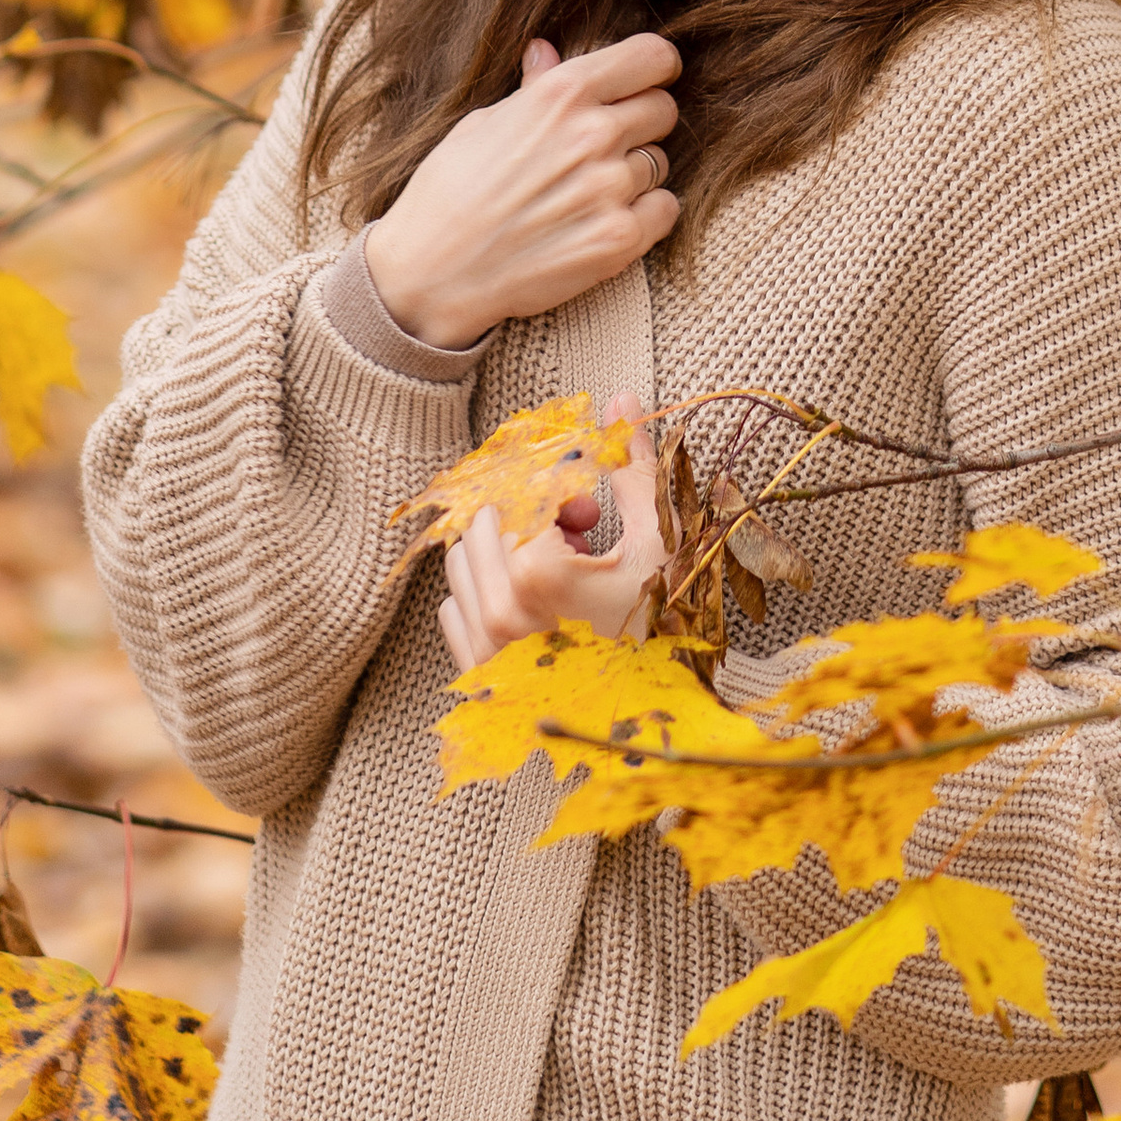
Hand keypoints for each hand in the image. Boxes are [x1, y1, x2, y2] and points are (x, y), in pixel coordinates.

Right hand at [364, 32, 681, 348]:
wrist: (432, 272)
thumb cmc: (449, 191)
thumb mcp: (484, 123)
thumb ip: (533, 88)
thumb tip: (547, 51)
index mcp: (561, 93)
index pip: (652, 57)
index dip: (652, 69)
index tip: (644, 82)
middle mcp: (593, 134)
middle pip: (664, 109)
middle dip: (642, 121)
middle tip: (607, 145)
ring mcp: (610, 188)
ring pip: (660, 162)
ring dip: (636, 173)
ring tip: (588, 191)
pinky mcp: (619, 239)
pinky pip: (665, 209)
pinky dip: (645, 214)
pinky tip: (604, 219)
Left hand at [438, 404, 666, 673]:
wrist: (656, 722)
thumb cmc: (666, 631)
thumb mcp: (657, 543)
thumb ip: (633, 467)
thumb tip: (622, 398)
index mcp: (537, 574)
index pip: (520, 492)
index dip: (559, 485)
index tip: (592, 502)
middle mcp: (499, 611)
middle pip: (485, 519)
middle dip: (531, 513)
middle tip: (583, 529)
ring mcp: (484, 647)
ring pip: (463, 560)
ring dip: (506, 549)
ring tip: (562, 565)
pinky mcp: (477, 672)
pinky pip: (454, 607)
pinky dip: (488, 590)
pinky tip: (536, 601)